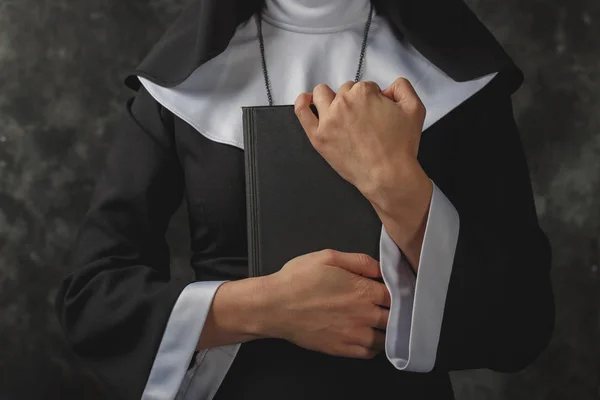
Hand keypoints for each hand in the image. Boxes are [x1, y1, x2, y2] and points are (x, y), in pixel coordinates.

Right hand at [264, 249, 391, 358]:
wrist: (275, 306)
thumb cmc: (298, 279)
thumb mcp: (328, 257)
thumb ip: (359, 261)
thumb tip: (379, 268)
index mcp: (362, 289)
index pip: (396, 294)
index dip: (398, 292)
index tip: (394, 290)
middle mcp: (363, 314)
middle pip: (394, 316)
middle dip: (394, 311)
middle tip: (388, 306)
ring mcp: (353, 334)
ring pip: (385, 337)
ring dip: (386, 330)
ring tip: (380, 323)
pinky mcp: (342, 348)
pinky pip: (369, 352)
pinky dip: (374, 346)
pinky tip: (368, 336)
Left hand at [294, 77, 425, 202]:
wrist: (388, 175)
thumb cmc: (400, 147)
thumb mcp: (415, 109)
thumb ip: (402, 87)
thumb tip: (388, 87)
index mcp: (364, 93)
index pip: (365, 86)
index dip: (373, 99)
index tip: (377, 113)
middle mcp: (343, 103)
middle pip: (345, 90)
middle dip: (355, 100)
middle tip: (364, 120)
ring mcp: (328, 120)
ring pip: (322, 94)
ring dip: (331, 97)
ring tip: (340, 111)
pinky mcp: (318, 136)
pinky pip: (302, 112)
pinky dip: (303, 102)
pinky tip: (307, 101)